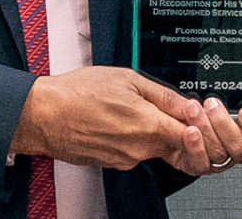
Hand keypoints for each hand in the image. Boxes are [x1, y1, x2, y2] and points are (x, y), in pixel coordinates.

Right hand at [9, 67, 204, 170]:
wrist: (45, 114)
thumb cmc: (78, 93)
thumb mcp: (128, 78)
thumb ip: (163, 94)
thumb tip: (186, 103)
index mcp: (148, 125)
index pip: (190, 134)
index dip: (197, 124)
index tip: (194, 113)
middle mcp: (140, 148)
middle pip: (173, 142)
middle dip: (174, 125)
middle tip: (161, 104)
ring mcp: (125, 159)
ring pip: (152, 146)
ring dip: (150, 130)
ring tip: (129, 107)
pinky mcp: (112, 163)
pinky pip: (133, 151)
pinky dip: (132, 137)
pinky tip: (116, 119)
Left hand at [188, 92, 241, 174]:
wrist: (186, 115)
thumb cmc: (225, 107)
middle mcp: (238, 149)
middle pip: (240, 148)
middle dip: (225, 124)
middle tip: (213, 103)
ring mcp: (218, 158)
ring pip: (218, 151)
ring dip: (206, 127)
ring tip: (194, 107)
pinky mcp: (197, 163)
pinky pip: (199, 162)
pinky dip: (194, 145)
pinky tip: (189, 130)